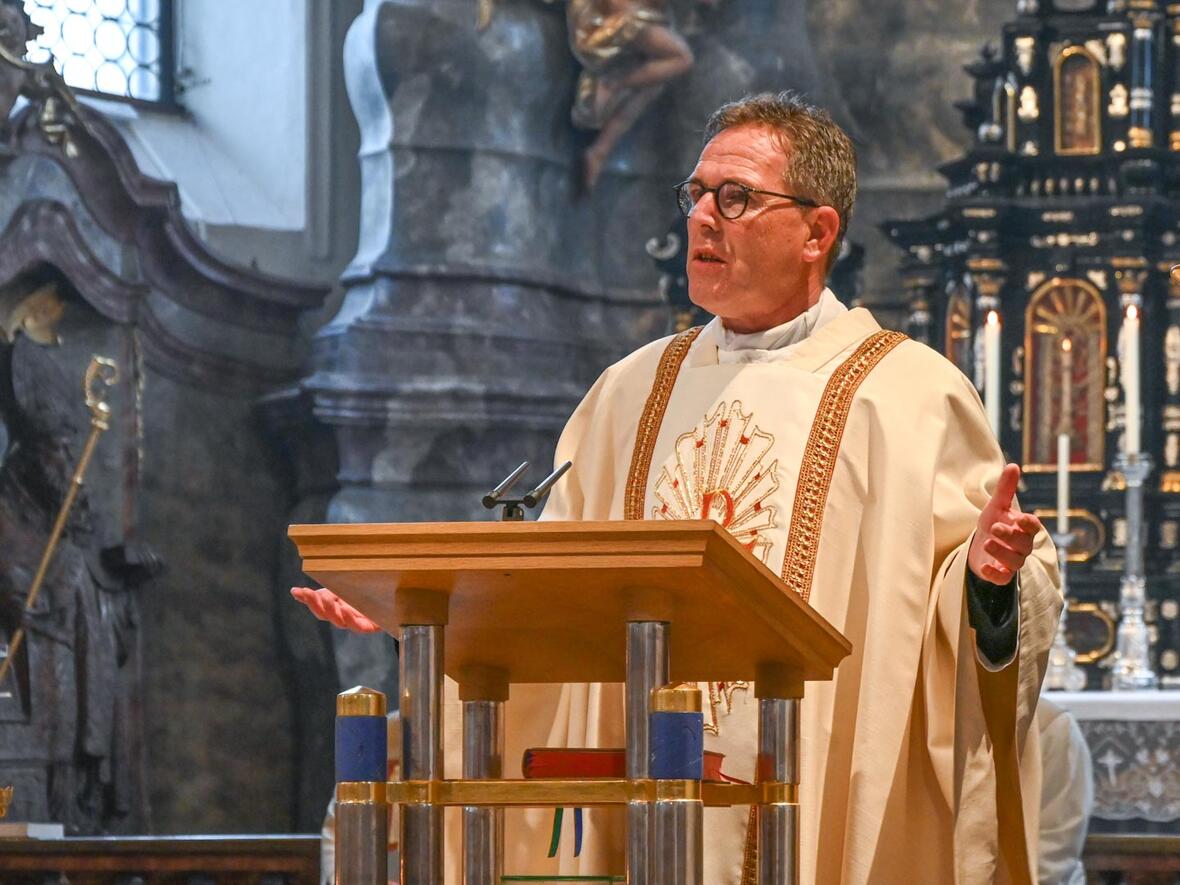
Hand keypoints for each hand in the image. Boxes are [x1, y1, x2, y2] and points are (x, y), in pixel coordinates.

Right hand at [290, 586, 381, 632]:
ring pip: (340, 621)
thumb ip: (327, 592)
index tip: (297, 591)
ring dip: (331, 610)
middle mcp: (344, 617)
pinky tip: (345, 609)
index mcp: (337, 609)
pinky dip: (350, 619)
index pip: (318, 606)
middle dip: (316, 604)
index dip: (307, 600)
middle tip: (309, 594)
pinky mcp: (370, 626)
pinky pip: (358, 626)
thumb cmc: (368, 596)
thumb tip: (298, 592)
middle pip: (326, 614)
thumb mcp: (345, 589)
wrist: (395, 603)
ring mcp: (357, 623)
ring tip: (325, 600)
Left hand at [967, 463, 1043, 584]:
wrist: (980, 546)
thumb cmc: (993, 524)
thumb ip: (1005, 489)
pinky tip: (984, 566)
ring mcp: (1012, 562)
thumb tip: (1013, 465)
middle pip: (1023, 544)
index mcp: (1023, 528)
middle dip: (1010, 536)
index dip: (1029, 523)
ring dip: (1002, 553)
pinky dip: (995, 574)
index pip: (1033, 527)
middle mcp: (1022, 546)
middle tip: (995, 527)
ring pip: (1015, 561)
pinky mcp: (1000, 574)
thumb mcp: (996, 506)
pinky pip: (1002, 578)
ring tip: (987, 543)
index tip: (1020, 518)